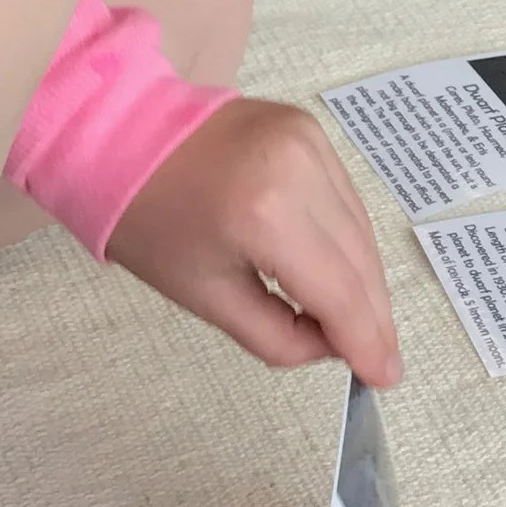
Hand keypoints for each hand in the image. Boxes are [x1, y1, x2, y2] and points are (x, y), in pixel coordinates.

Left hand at [107, 98, 402, 387]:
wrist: (120, 137)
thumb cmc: (151, 224)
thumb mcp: (207, 298)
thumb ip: (278, 336)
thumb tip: (332, 346)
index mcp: (266, 215)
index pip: (337, 291)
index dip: (366, 340)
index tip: (385, 377)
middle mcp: (301, 170)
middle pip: (359, 260)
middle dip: (372, 316)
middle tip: (381, 361)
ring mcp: (310, 142)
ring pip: (361, 229)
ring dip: (366, 280)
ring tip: (363, 325)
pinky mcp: (310, 129)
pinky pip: (345, 199)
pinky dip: (348, 240)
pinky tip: (342, 272)